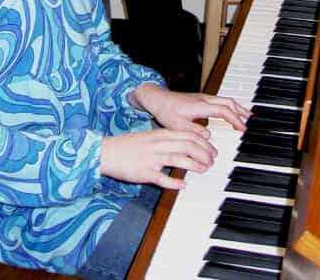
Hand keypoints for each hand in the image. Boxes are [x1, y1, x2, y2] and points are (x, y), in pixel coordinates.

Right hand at [100, 128, 216, 189]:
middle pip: (188, 145)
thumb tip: (188, 142)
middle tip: (212, 161)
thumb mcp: (152, 137)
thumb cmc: (130, 145)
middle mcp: (159, 144)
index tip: (212, 150)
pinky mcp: (145, 173)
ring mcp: (152, 158)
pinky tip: (183, 186)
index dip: (204, 143)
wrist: (107, 152)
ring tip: (204, 170)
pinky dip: (175, 182)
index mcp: (161, 134)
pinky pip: (162, 178)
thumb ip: (170, 139)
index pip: (189, 135)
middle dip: (204, 153)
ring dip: (195, 165)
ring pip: (179, 159)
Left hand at [131, 83, 249, 133]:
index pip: (223, 111)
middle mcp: (204, 99)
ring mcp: (203, 98)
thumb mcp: (177, 126)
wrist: (156, 98)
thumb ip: (194, 131)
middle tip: (251, 121)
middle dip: (241, 111)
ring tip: (246, 116)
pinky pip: (220, 101)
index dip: (235, 120)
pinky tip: (230, 113)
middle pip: (228, 102)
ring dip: (237, 107)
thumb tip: (209, 135)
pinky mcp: (200, 99)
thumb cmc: (166, 111)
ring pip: (225, 100)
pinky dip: (229, 106)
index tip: (243, 129)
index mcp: (200, 105)